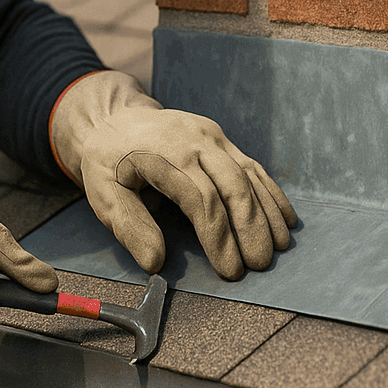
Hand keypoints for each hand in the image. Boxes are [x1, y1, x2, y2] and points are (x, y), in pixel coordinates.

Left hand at [50, 70, 296, 279]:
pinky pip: (252, 166)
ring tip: (280, 247)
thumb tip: (155, 263)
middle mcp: (196, 140)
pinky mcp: (221, 140)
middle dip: (251, 227)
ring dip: (268, 212)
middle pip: (234, 185)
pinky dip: (271, 193)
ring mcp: (213, 137)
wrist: (115, 117)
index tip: (230, 270)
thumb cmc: (108, 158)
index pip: (201, 199)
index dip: (219, 237)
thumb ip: (128, 226)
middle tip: (260, 264)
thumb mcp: (102, 191)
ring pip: (249, 175)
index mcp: (166, 154)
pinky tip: (285, 218)